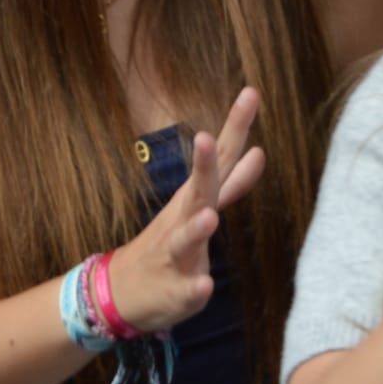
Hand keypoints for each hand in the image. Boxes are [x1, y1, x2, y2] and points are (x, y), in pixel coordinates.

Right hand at [107, 90, 264, 334]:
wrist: (123, 290)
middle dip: (203, 165)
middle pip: (197, 189)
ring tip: (210, 218)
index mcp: (195, 197)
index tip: (250, 93)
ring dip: (197, 228)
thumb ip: (231, 181)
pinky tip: (202, 286)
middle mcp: (183, 219)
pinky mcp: (173, 290)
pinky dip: (193, 288)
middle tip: (205, 136)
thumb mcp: (200, 207)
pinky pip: (185, 291)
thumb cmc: (171, 243)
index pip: (220, 158)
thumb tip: (259, 150)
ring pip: (185, 240)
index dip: (235, 127)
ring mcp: (176, 255)